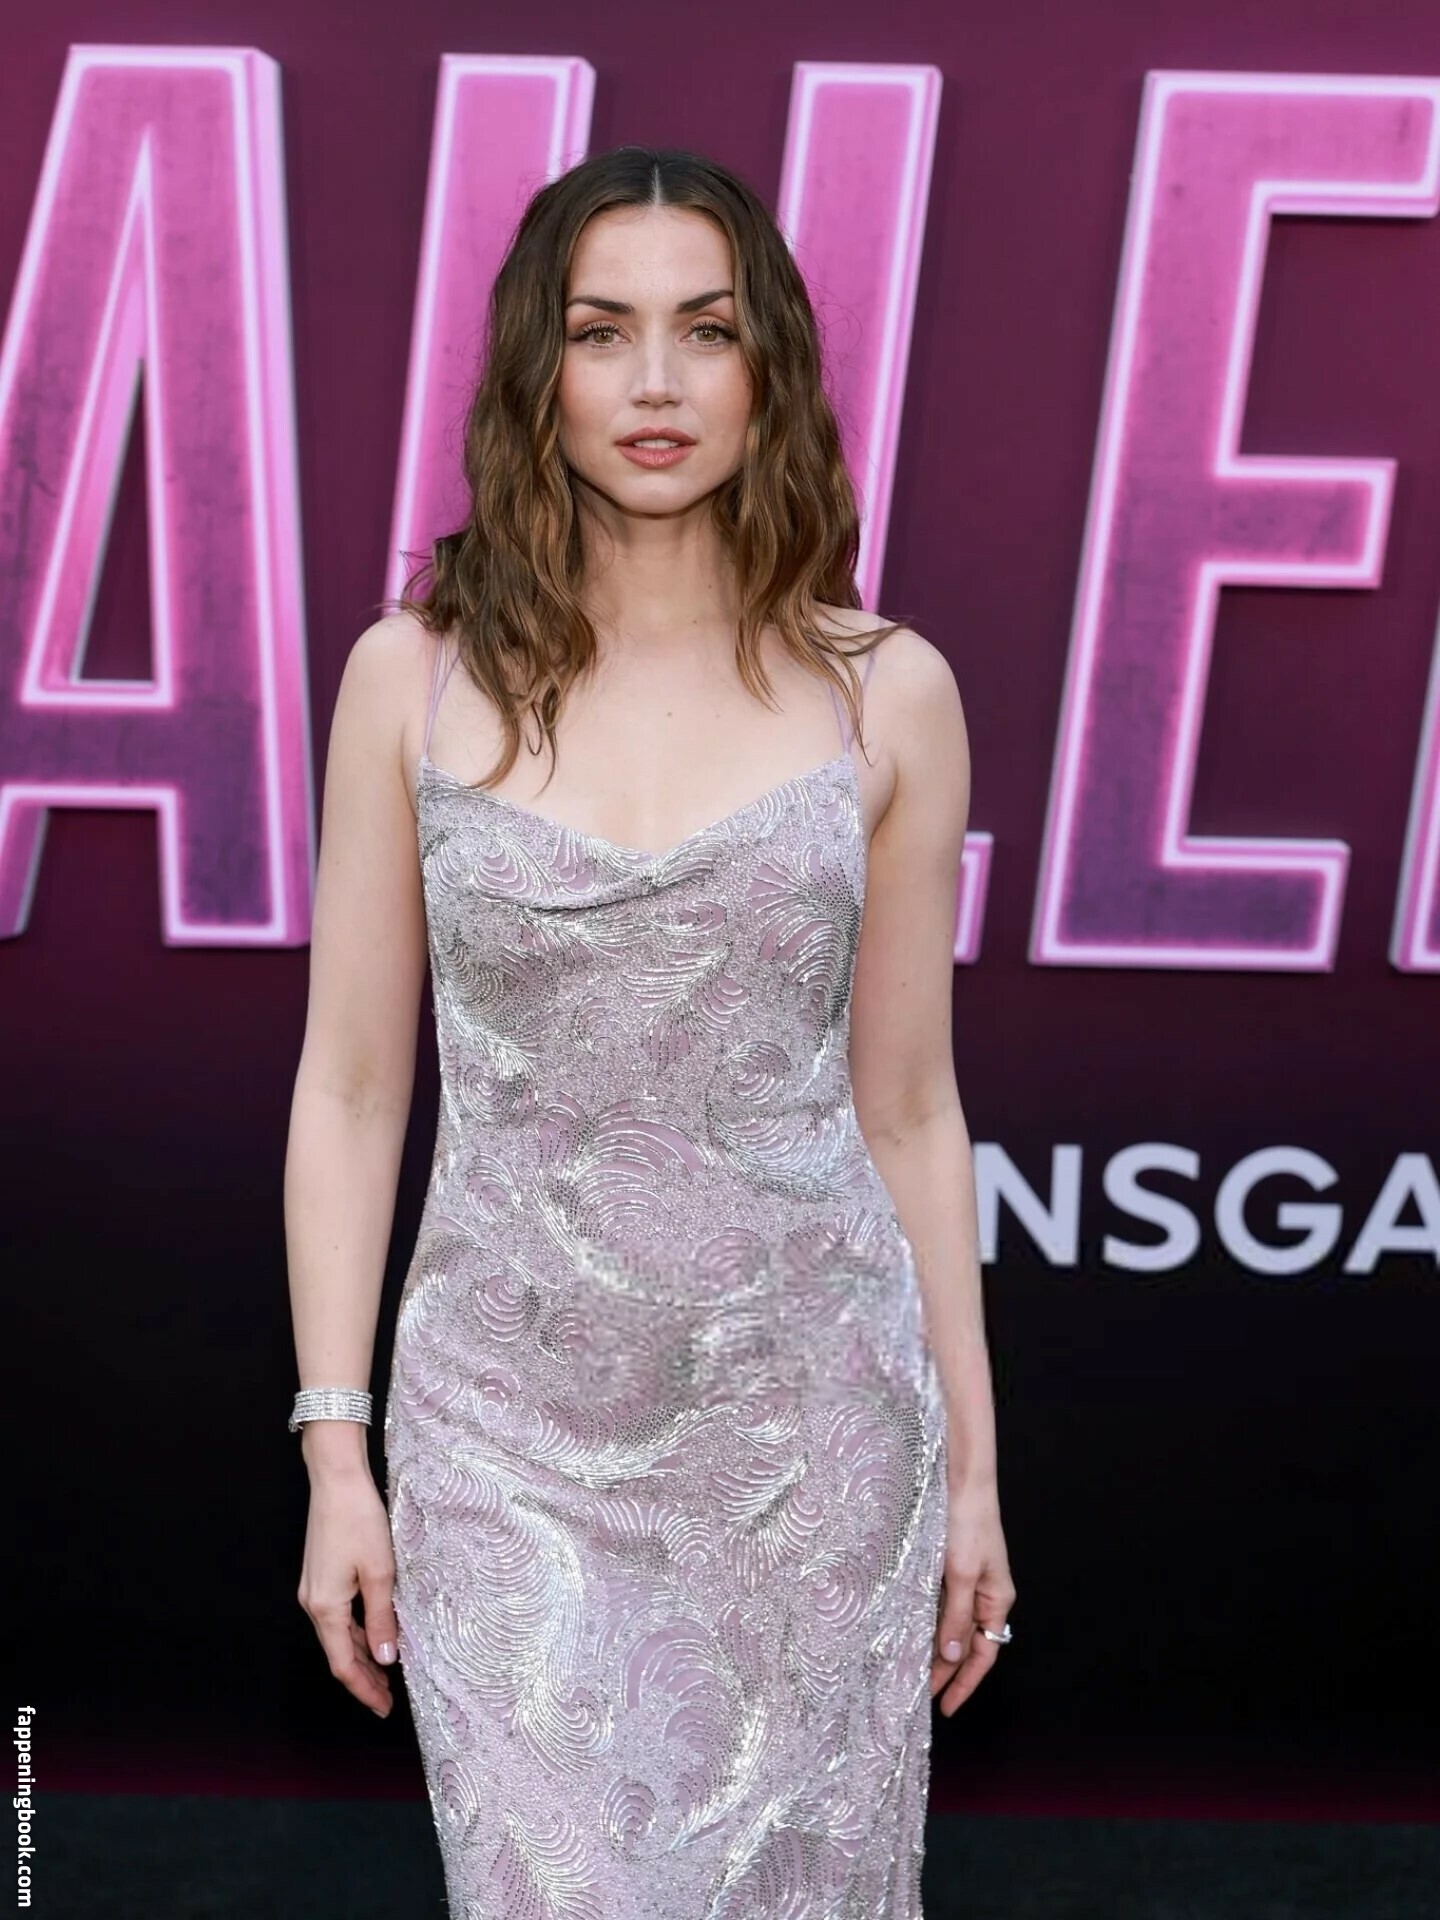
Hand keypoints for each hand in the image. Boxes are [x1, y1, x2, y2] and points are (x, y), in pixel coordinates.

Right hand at [297, 1463, 399, 1717]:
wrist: (336, 1480)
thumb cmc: (358, 1520)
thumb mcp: (380, 1572)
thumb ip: (382, 1618)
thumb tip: (387, 1658)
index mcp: (326, 1608)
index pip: (344, 1664)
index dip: (364, 1689)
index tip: (383, 1707)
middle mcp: (314, 1603)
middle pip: (339, 1653)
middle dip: (363, 1678)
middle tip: (388, 1697)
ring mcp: (314, 1589)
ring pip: (339, 1635)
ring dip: (361, 1654)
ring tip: (386, 1671)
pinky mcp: (320, 1576)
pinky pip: (338, 1615)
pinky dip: (356, 1631)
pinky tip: (375, 1633)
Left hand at [930, 1477, 1015, 1715]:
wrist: (961, 1479)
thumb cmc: (969, 1522)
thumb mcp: (961, 1574)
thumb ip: (955, 1616)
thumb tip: (950, 1655)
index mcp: (995, 1599)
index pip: (983, 1655)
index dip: (964, 1683)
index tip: (945, 1708)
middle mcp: (983, 1594)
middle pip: (966, 1644)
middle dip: (946, 1670)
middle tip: (918, 1694)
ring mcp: (966, 1580)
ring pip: (950, 1625)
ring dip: (933, 1646)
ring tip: (909, 1669)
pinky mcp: (949, 1566)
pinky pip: (939, 1604)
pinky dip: (926, 1621)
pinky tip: (908, 1630)